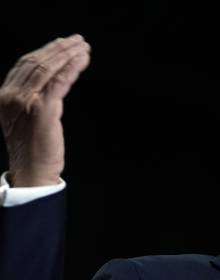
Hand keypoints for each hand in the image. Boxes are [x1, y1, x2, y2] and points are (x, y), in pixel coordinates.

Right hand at [0, 34, 90, 186]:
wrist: (32, 171)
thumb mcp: (21, 117)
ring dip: (69, 54)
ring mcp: (26, 102)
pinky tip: (83, 60)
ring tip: (84, 47)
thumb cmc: (32, 148)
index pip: (25, 64)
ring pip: (48, 68)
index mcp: (4, 94)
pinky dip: (73, 68)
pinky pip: (60, 82)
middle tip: (79, 40)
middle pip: (37, 61)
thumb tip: (48, 79)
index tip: (63, 43)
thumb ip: (28, 98)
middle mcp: (11, 95)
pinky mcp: (43, 111)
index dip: (45, 50)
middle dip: (60, 48)